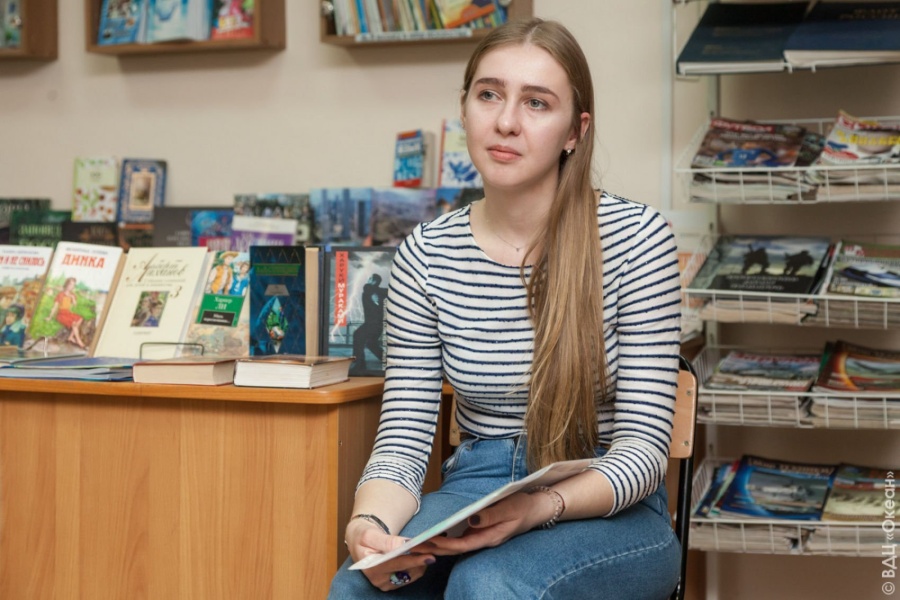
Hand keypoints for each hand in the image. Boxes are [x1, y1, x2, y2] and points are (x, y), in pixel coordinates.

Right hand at [344, 519, 434, 591]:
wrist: (360, 542)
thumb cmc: (364, 536)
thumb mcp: (370, 535)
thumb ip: (386, 542)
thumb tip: (402, 545)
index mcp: (372, 568)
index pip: (397, 564)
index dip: (414, 558)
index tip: (430, 553)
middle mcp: (379, 580)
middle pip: (408, 570)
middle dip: (423, 559)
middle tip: (438, 548)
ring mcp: (387, 584)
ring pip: (413, 574)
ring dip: (423, 562)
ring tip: (433, 548)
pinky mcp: (394, 583)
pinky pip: (412, 575)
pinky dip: (420, 564)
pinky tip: (424, 554)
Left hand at [420, 491, 551, 555]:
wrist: (537, 508)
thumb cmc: (523, 506)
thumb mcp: (509, 508)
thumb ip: (491, 515)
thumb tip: (471, 520)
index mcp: (491, 537)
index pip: (462, 545)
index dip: (444, 545)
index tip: (427, 542)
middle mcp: (484, 539)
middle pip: (456, 548)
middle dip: (435, 547)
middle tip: (415, 544)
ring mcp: (483, 536)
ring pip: (457, 544)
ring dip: (439, 544)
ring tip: (419, 541)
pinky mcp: (482, 530)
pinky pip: (462, 538)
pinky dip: (447, 538)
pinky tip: (436, 535)